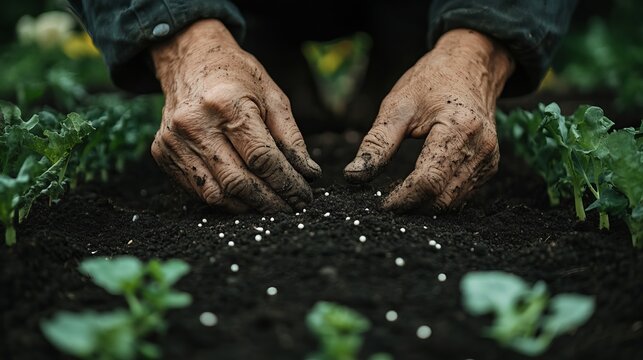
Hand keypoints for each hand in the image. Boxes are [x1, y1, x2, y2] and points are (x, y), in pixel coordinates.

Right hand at [151, 20, 320, 212]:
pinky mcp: (163, 154)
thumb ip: (291, 138)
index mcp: (227, 103)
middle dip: (270, 202)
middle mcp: (195, 124)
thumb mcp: (273, 97)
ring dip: (248, 207)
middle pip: (238, 182)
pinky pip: (198, 191)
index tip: (303, 197)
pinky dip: (225, 199)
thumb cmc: (237, 77)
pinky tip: (244, 196)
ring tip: (270, 206)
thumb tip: (308, 175)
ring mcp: (174, 141)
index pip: (262, 158)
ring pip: (216, 194)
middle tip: (290, 208)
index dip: (287, 184)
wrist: (189, 60)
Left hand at [344, 29, 513, 210]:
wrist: (469, 68)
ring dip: (424, 205)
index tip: (381, 203)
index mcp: (459, 129)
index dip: (402, 198)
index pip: (429, 181)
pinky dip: (438, 197)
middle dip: (412, 206)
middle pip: (441, 197)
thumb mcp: (397, 107)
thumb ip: (376, 144)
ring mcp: (489, 159)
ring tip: (399, 193)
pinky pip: (461, 194)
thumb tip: (353, 176)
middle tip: (386, 202)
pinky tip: (418, 188)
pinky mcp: (489, 166)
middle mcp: (481, 148)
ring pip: (452, 202)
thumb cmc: (431, 82)